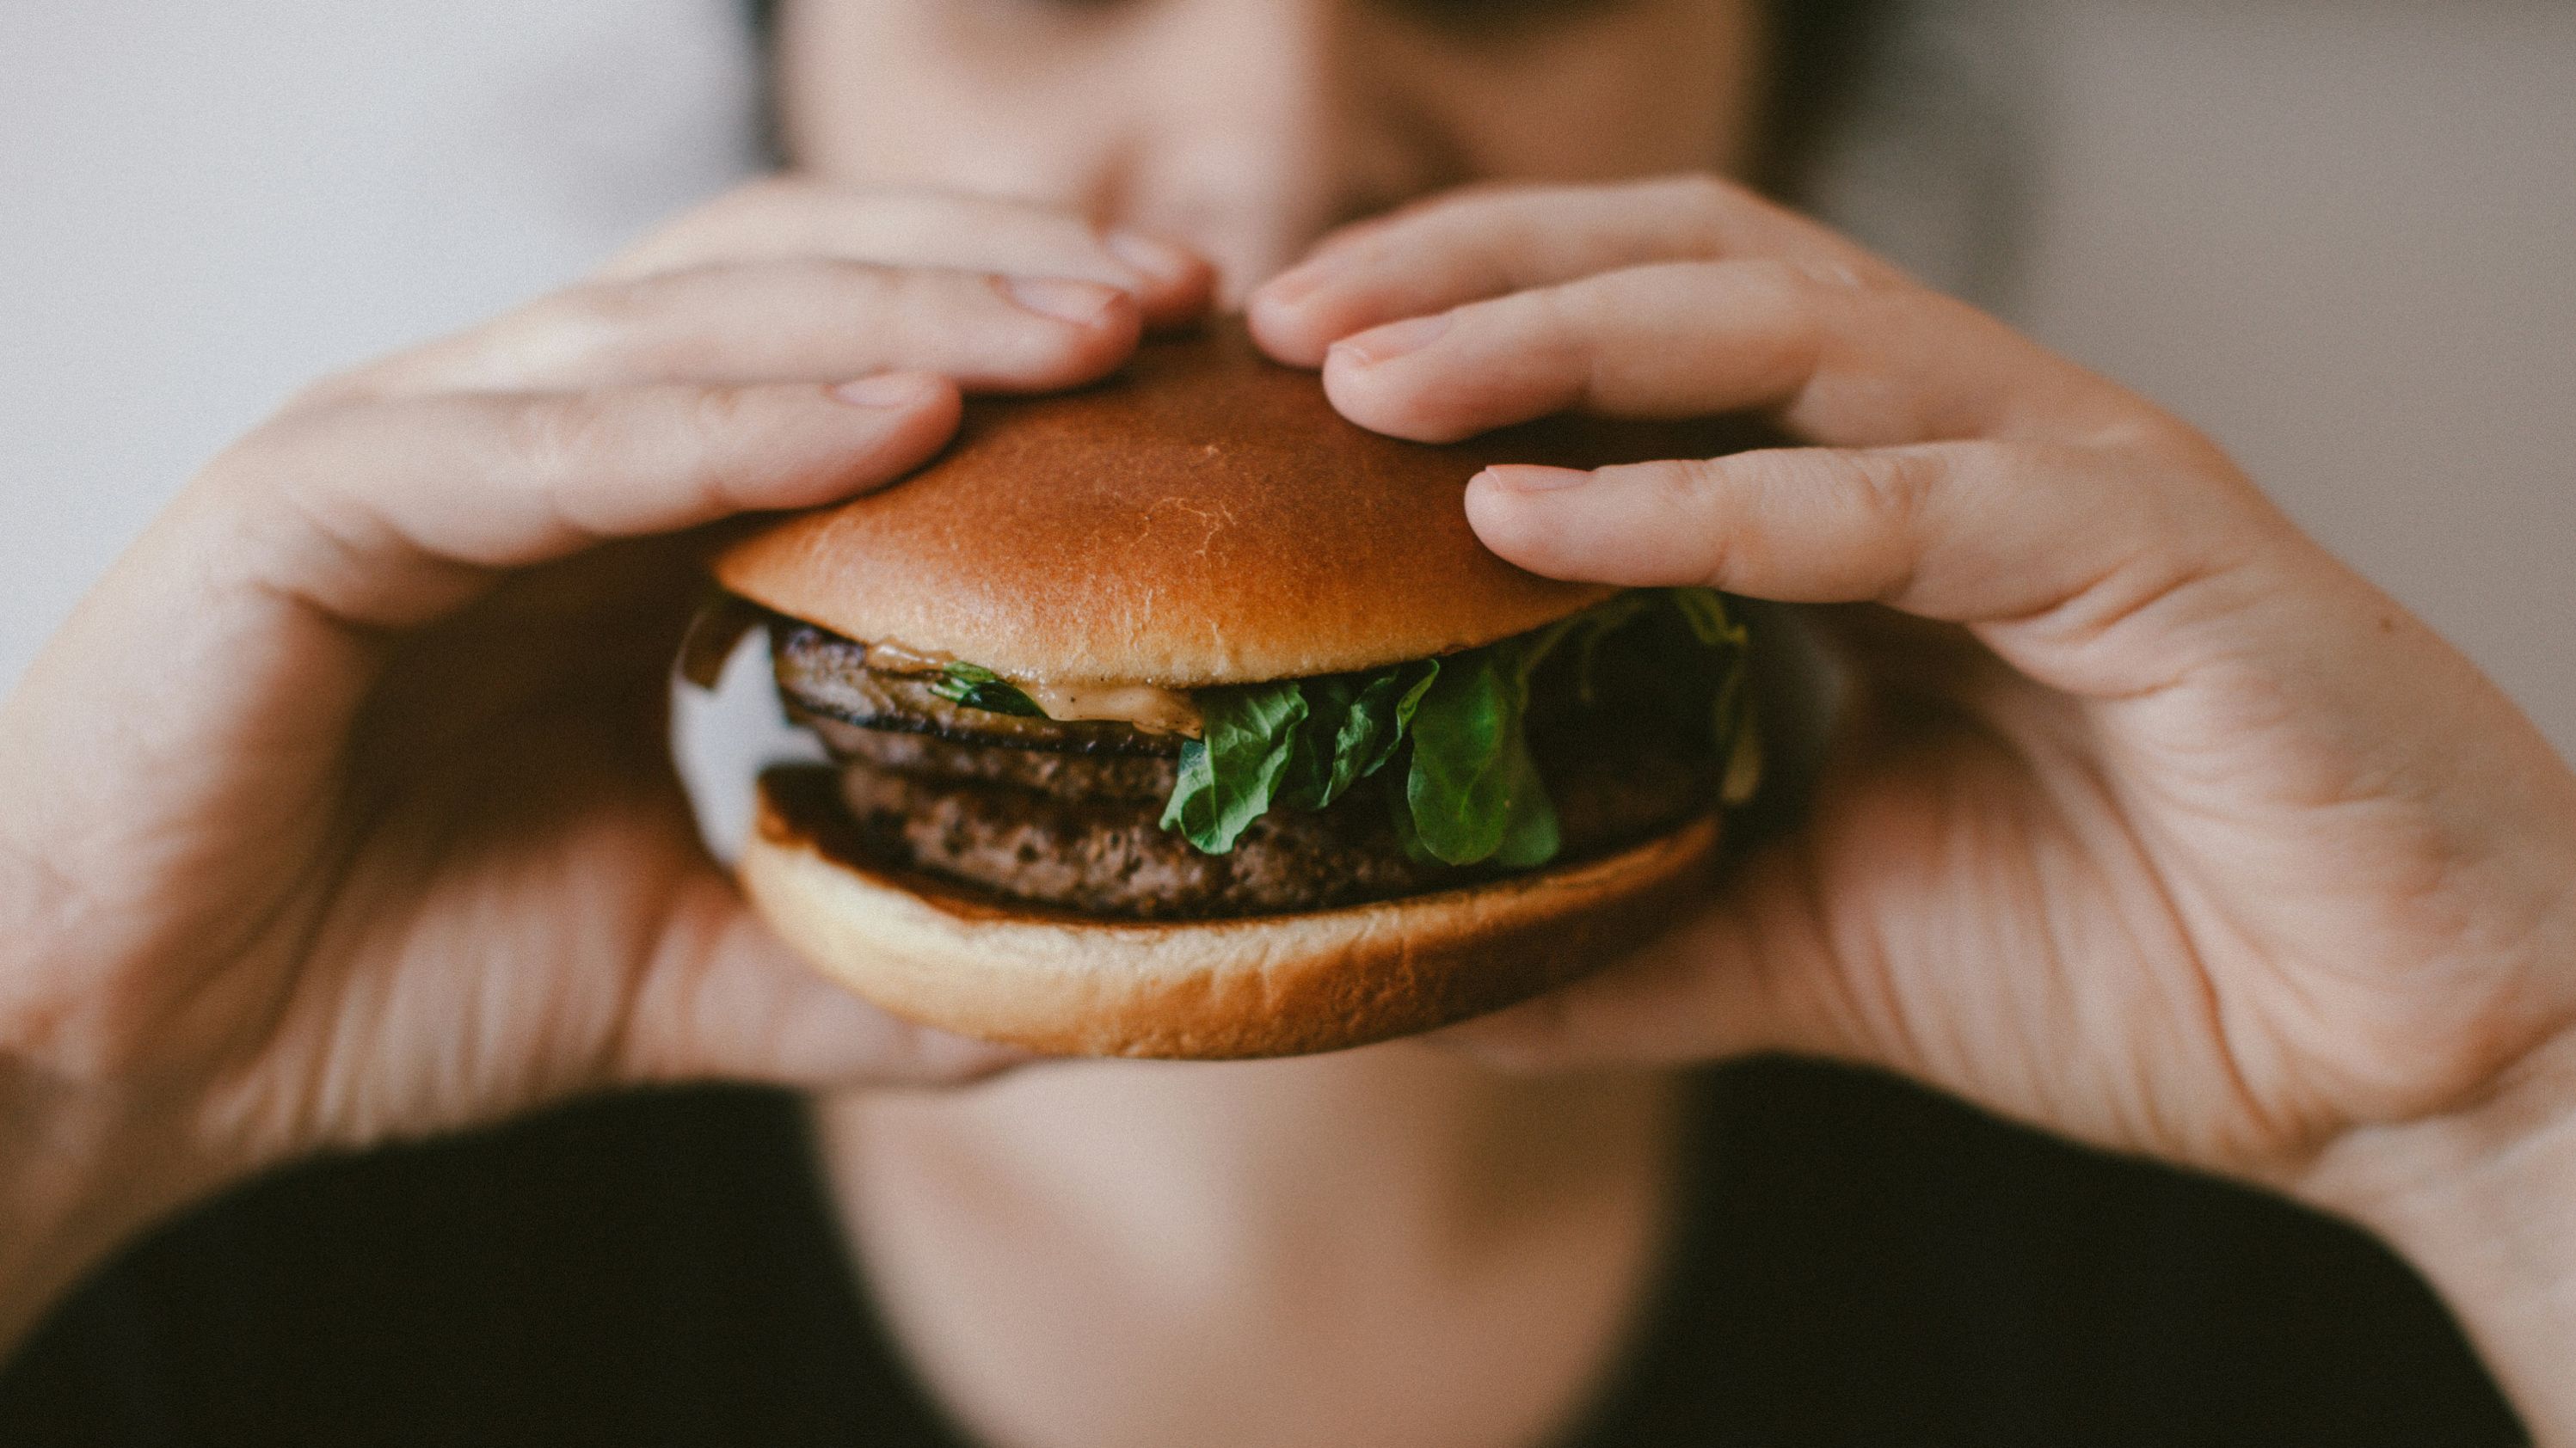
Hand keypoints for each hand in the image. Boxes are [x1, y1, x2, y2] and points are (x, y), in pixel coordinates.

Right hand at [0, 180, 1212, 1343]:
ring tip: (1093, 330)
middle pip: (791, 287)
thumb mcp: (679, 963)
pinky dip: (733, 423)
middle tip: (1184, 302)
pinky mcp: (310, 501)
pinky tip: (899, 423)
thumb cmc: (376, 976)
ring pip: (690, 326)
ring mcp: (413, 446)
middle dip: (997, 279)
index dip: (1012, 340)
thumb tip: (1065, 989)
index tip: (1192, 368)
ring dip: (908, 313)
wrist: (123, 1051)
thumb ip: (855, 957)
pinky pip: (556, 444)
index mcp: (605, 508)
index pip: (837, 355)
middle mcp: (520, 437)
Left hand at [1251, 174, 2575, 1416]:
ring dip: (1551, 336)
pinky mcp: (2150, 553)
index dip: (1467, 326)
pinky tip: (1530, 517)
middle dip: (1473, 271)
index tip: (1287, 379)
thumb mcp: (1823, 937)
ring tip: (1363, 377)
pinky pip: (1892, 496)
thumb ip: (1642, 925)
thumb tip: (1443, 973)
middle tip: (1282, 321)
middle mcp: (1965, 443)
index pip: (1651, 340)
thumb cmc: (2147, 964)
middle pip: (1687, 267)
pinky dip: (1702, 503)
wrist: (2409, 1061)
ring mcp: (2060, 474)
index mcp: (1889, 502)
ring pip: (1777, 326)